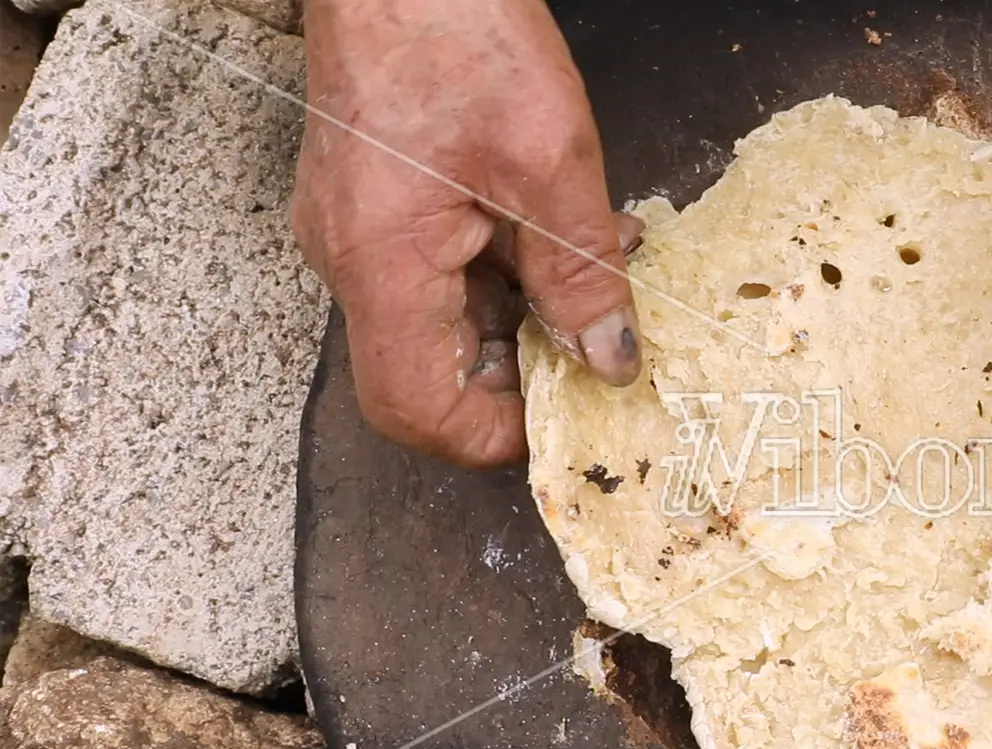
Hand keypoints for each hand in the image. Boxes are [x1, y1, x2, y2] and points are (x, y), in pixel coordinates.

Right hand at [291, 0, 640, 467]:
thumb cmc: (454, 32)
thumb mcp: (548, 159)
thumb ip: (581, 270)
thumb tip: (608, 359)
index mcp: (380, 262)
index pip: (417, 408)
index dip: (494, 434)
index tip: (569, 415)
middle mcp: (352, 260)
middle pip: (432, 373)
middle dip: (525, 370)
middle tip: (604, 344)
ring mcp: (360, 232)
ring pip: (444, 322)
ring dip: (527, 313)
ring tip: (600, 268)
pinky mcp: (378, 207)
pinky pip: (440, 272)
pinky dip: (506, 269)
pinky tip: (564, 233)